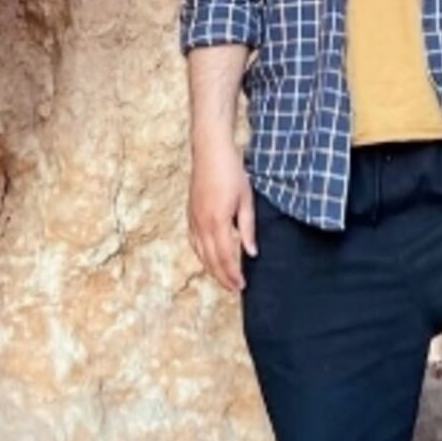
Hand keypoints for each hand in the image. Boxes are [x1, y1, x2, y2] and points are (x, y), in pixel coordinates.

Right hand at [187, 139, 256, 290]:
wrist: (210, 152)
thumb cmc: (231, 172)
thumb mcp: (246, 200)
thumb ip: (248, 228)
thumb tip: (251, 253)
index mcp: (218, 221)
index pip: (226, 257)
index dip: (233, 274)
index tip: (242, 286)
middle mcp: (202, 224)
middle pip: (211, 259)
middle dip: (223, 277)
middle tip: (234, 289)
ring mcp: (193, 219)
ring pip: (200, 253)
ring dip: (212, 269)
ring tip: (223, 279)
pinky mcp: (190, 214)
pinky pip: (194, 242)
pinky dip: (201, 254)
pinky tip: (208, 259)